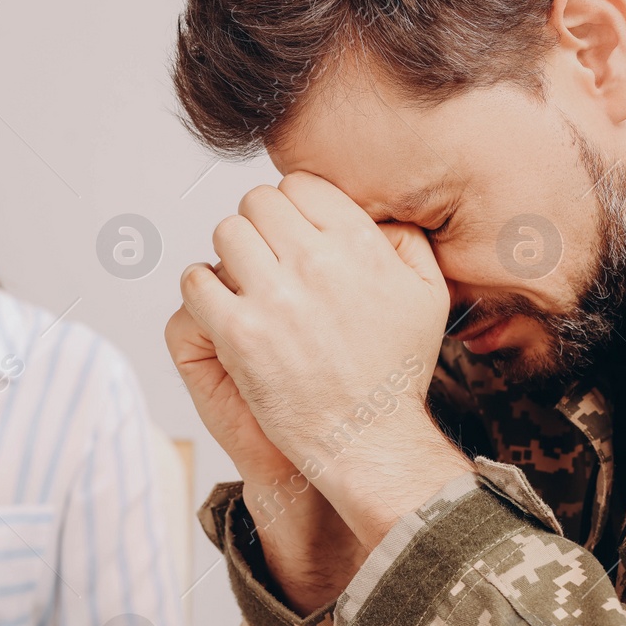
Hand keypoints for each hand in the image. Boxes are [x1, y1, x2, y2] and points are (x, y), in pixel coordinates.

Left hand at [178, 172, 450, 483]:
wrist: (369, 440)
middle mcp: (316, 262)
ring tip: (244, 283)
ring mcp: (274, 297)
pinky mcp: (240, 334)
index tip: (293, 235)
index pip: (300, 185)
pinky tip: (220, 307)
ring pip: (225, 233)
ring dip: (231, 254)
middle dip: (259, 227)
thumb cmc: (396, 374)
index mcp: (359, 244)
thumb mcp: (427, 297)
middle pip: (257, 203)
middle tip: (266, 260)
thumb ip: (408, 242)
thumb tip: (378, 213)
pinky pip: (197, 282)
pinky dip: (202, 289)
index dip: (293, 207)